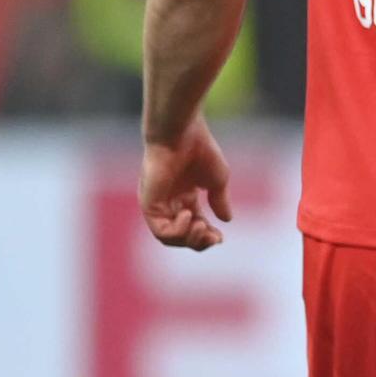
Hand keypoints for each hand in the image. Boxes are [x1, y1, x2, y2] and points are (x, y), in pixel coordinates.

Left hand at [141, 117, 233, 250]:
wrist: (181, 134)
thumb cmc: (200, 151)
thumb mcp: (217, 180)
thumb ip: (219, 201)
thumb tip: (226, 220)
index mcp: (185, 196)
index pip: (194, 225)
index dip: (208, 236)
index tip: (221, 237)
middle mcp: (169, 202)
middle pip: (182, 237)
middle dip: (200, 241)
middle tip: (214, 236)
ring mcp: (158, 205)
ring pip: (169, 238)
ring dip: (190, 239)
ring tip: (202, 225)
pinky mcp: (149, 204)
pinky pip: (161, 231)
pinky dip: (177, 231)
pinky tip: (188, 214)